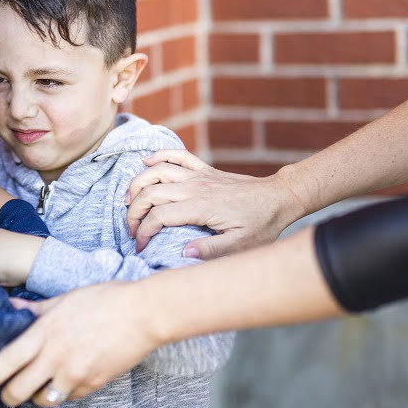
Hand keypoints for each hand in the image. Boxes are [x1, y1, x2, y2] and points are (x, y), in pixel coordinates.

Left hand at [0, 280, 163, 406]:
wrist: (144, 314)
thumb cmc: (105, 299)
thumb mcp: (64, 299)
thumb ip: (35, 309)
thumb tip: (10, 307)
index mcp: (45, 332)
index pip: (6, 361)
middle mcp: (56, 357)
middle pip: (18, 391)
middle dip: (7, 396)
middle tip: (5, 394)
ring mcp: (75, 374)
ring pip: (43, 400)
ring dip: (36, 397)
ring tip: (37, 387)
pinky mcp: (93, 384)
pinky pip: (70, 397)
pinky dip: (64, 392)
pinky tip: (66, 379)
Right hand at [125, 150, 305, 258]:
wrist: (278, 198)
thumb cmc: (261, 225)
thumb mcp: (241, 245)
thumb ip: (211, 250)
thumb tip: (182, 253)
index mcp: (201, 207)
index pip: (159, 216)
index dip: (144, 232)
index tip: (141, 246)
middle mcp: (196, 187)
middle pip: (151, 193)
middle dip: (133, 211)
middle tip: (131, 229)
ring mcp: (199, 175)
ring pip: (157, 171)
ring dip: (138, 183)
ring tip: (128, 201)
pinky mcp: (204, 169)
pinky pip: (178, 155)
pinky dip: (159, 154)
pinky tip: (146, 160)